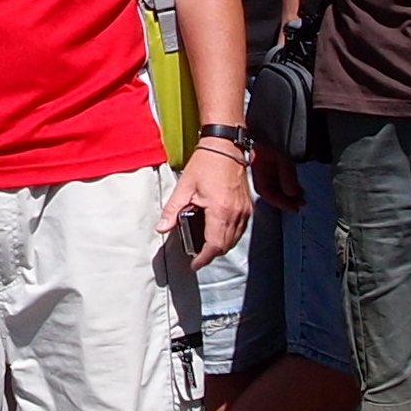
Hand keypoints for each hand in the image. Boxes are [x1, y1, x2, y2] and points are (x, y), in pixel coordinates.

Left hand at [158, 144, 252, 268]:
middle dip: (211, 254)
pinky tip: (218, 231)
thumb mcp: (184, 186)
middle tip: (197, 255)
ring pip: (235, 239)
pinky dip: (230, 236)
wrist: (225, 147)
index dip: (203, 258)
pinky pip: (241, 229)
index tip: (194, 264)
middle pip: (225, 246)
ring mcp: (245, 211)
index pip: (214, 245)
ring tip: (205, 245)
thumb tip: (162, 228)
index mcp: (220, 211)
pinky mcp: (248, 207)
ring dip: (221, 246)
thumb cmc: (206, 163)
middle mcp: (236, 214)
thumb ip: (172, 210)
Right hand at [251, 144, 303, 212]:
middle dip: (289, 200)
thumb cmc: (269, 143)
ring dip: (290, 194)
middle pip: (275, 194)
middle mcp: (261, 178)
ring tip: (301, 197)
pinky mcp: (269, 169)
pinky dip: (288, 186)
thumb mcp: (282, 160)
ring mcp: (265, 174)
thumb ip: (287, 177)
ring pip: (278, 188)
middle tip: (301, 204)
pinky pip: (279, 182)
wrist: (261, 132)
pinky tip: (296, 189)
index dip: (283, 203)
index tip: (295, 209)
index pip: (270, 195)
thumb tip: (291, 193)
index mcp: (260, 178)